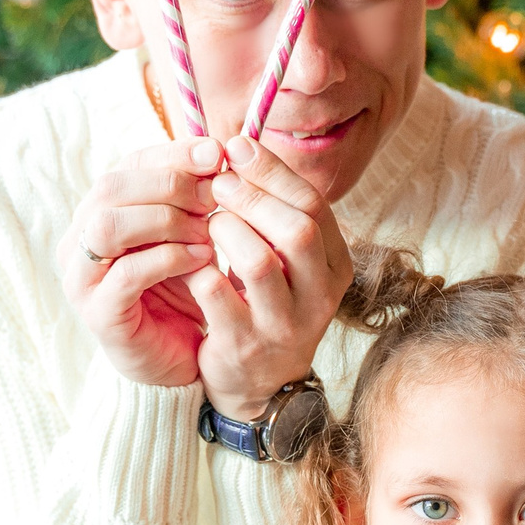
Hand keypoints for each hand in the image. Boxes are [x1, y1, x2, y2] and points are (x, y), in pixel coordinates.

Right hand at [62, 139, 222, 386]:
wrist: (179, 357)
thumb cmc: (183, 289)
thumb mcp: (191, 233)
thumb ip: (194, 196)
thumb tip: (217, 150)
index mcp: (100, 212)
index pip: (127, 165)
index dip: (171, 154)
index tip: (215, 154)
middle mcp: (79, 240)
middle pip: (110, 188)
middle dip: (169, 185)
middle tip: (213, 196)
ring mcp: (82, 278)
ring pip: (108, 226)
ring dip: (164, 220)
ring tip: (207, 231)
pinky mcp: (98, 313)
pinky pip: (125, 274)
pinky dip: (168, 259)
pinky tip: (201, 259)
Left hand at [182, 137, 353, 417]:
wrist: (259, 383)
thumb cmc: (267, 302)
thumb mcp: (287, 259)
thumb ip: (273, 208)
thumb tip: (238, 142)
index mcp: (334, 265)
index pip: (313, 205)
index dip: (272, 171)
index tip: (237, 147)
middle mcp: (319, 296)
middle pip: (296, 230)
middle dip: (251, 196)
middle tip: (217, 182)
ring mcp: (283, 324)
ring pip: (258, 262)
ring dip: (226, 230)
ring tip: (207, 221)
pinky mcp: (244, 344)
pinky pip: (216, 295)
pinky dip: (198, 267)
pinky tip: (189, 257)